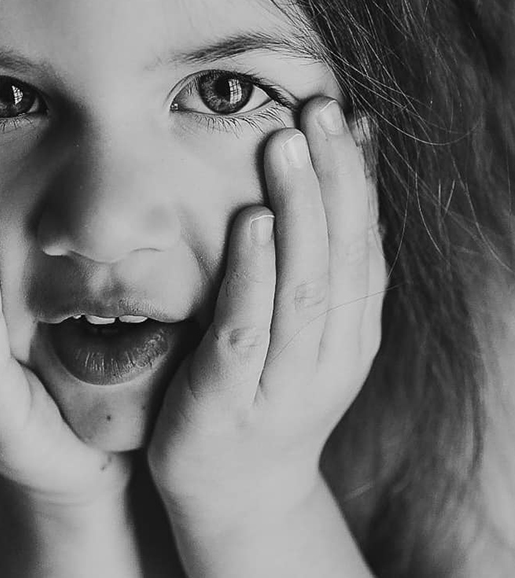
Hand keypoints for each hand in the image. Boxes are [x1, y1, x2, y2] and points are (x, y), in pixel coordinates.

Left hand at [146, 97, 386, 530]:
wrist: (234, 488)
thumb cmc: (262, 385)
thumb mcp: (307, 323)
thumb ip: (320, 260)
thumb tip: (335, 173)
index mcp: (353, 327)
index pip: (367, 240)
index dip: (358, 177)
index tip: (346, 115)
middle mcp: (332, 351)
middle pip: (343, 253)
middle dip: (333, 177)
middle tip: (319, 110)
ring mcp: (285, 377)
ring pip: (305, 285)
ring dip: (299, 211)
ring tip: (287, 146)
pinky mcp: (232, 395)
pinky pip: (248, 327)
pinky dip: (254, 273)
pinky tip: (249, 223)